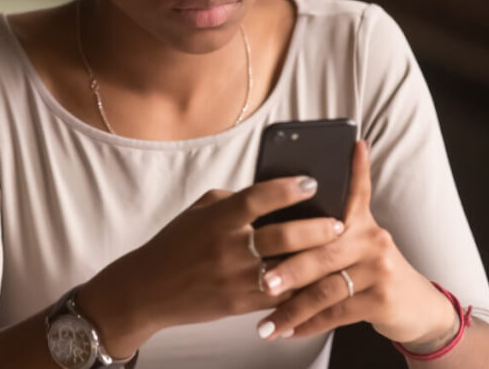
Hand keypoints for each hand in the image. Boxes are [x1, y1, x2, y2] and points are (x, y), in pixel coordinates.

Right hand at [79, 174, 346, 355]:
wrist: (148, 289)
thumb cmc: (176, 244)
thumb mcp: (200, 211)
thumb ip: (234, 201)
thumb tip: (273, 192)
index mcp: (217, 219)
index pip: (258, 197)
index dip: (287, 189)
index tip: (312, 182)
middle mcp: (227, 248)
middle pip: (282, 236)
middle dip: (316, 229)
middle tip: (339, 223)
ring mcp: (234, 279)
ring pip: (286, 270)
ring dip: (315, 261)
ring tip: (338, 252)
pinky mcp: (238, 305)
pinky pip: (278, 297)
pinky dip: (301, 289)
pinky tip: (319, 281)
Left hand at [250, 140, 458, 348]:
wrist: (415, 306)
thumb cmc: (370, 272)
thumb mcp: (357, 244)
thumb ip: (327, 232)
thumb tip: (278, 219)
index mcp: (361, 221)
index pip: (356, 189)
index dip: (356, 167)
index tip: (352, 145)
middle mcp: (373, 239)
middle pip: (323, 250)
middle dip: (288, 268)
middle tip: (260, 281)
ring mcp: (380, 268)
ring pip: (326, 288)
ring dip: (292, 308)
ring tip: (266, 322)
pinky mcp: (382, 298)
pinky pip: (337, 313)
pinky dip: (309, 325)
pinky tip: (288, 332)